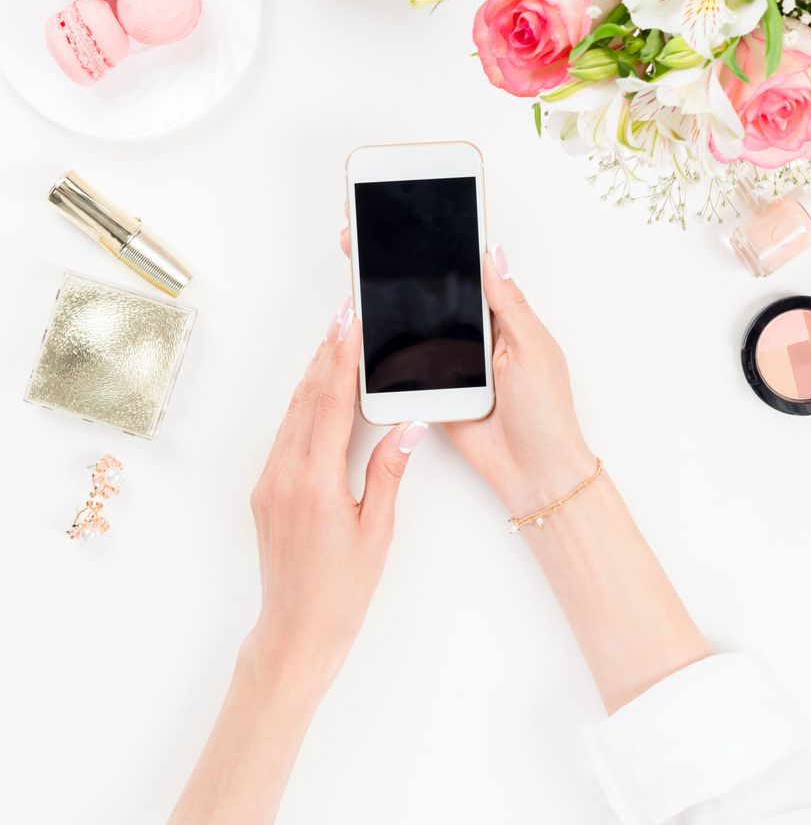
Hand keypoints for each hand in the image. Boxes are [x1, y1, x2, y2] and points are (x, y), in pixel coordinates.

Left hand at [246, 302, 425, 697]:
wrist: (295, 633)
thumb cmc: (340, 592)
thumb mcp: (376, 532)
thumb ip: (388, 473)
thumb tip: (408, 425)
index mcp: (313, 482)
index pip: (329, 402)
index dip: (341, 356)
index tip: (352, 322)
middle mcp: (283, 475)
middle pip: (307, 396)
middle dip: (328, 352)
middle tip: (347, 314)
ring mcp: (269, 481)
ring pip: (294, 412)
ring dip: (315, 373)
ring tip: (337, 340)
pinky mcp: (266, 490)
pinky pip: (286, 434)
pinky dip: (305, 404)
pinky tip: (320, 390)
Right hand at [340, 216, 592, 517]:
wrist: (534, 474)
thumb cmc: (547, 412)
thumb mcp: (534, 350)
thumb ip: (510, 304)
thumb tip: (493, 254)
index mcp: (503, 316)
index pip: (467, 268)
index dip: (441, 243)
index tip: (412, 214)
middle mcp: (474, 333)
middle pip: (430, 291)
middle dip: (400, 264)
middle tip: (363, 235)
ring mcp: (451, 360)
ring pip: (412, 324)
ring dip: (386, 303)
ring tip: (356, 269)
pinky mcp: (433, 388)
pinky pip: (404, 364)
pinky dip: (384, 350)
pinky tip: (361, 326)